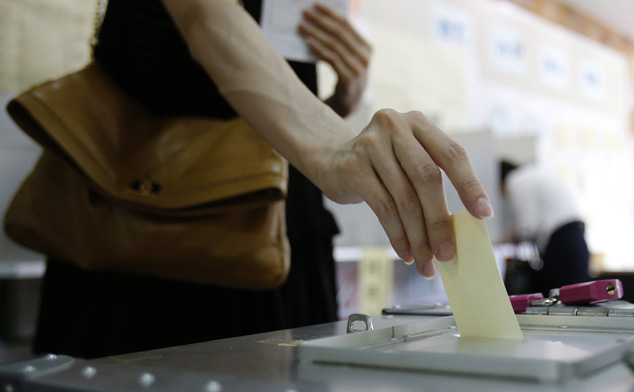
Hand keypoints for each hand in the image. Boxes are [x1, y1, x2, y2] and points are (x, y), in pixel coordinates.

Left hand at [298, 4, 370, 116]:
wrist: (346, 109)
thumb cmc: (342, 82)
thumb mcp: (345, 60)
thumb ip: (338, 44)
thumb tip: (319, 22)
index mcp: (367, 48)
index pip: (347, 25)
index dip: (330, 13)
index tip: (316, 5)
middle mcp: (365, 58)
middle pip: (340, 33)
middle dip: (320, 21)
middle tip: (304, 13)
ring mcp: (359, 70)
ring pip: (335, 45)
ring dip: (316, 33)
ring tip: (301, 27)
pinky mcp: (350, 81)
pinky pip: (332, 59)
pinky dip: (319, 49)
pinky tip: (307, 43)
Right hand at [318, 109, 492, 278]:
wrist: (332, 160)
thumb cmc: (381, 167)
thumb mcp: (408, 161)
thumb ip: (431, 183)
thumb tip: (457, 231)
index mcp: (419, 123)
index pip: (452, 154)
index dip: (470, 185)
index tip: (484, 214)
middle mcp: (395, 127)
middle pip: (428, 178)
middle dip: (440, 221)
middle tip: (449, 254)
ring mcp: (371, 144)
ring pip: (404, 198)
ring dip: (419, 236)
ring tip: (426, 262)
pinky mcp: (353, 166)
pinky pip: (382, 207)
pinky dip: (397, 235)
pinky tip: (405, 252)